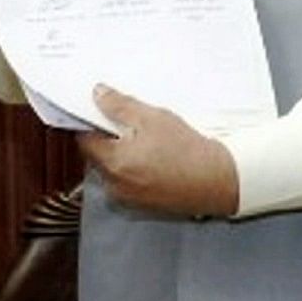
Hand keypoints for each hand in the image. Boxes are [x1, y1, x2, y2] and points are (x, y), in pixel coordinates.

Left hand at [79, 87, 239, 217]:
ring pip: (111, 172)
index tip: (101, 113)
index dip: (90, 124)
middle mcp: (114, 185)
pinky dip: (133, 172)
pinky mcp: (141, 206)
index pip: (84, 140)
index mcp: (113, 162)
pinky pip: (126, 185)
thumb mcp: (152, 118)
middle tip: (129, 127)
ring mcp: (127, 199)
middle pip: (97, 157)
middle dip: (106, 141)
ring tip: (145, 144)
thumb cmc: (185, 148)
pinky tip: (152, 161)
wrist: (217, 180)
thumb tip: (97, 94)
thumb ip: (119, 106)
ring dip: (119, 158)